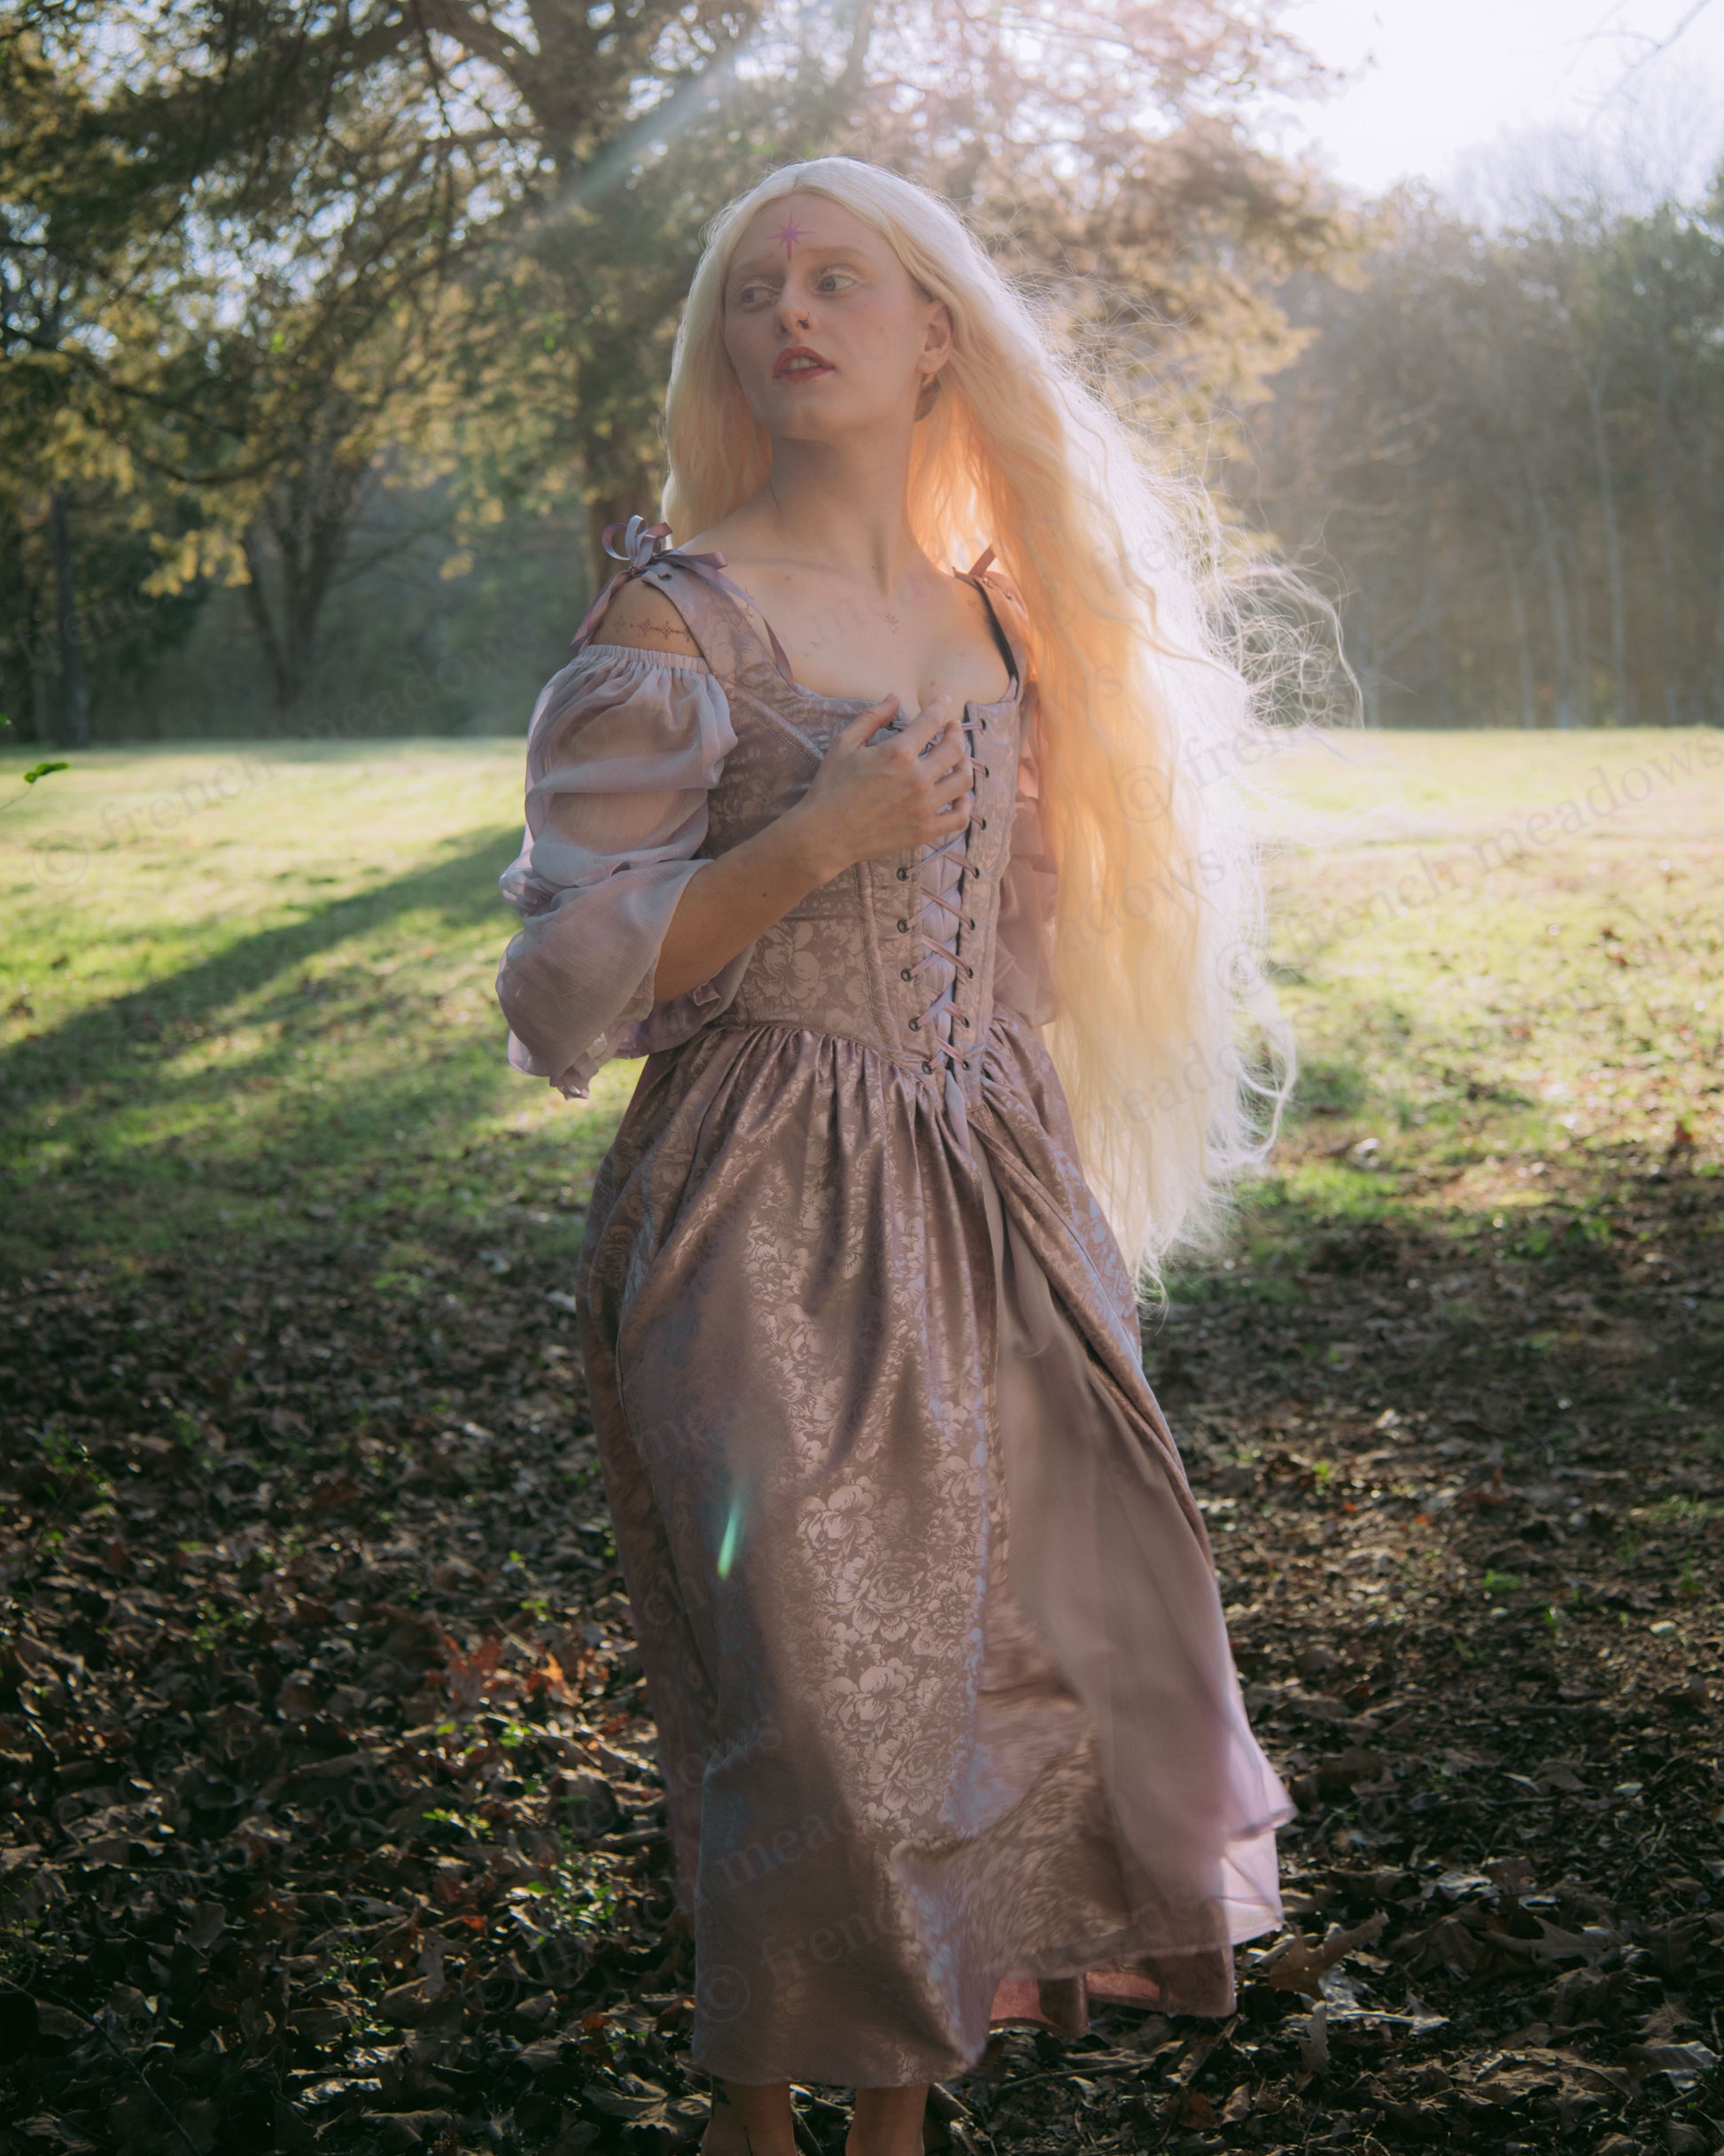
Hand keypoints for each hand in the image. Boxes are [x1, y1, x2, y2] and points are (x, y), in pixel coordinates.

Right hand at [787, 692, 972, 878]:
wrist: (825, 835)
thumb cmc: (831, 787)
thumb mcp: (844, 744)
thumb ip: (872, 717)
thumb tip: (895, 697)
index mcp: (897, 753)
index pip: (931, 721)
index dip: (940, 706)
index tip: (944, 701)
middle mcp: (917, 778)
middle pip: (954, 748)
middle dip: (956, 732)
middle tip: (953, 728)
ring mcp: (924, 807)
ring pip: (963, 780)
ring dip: (965, 764)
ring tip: (959, 759)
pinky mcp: (925, 831)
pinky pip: (959, 817)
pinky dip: (965, 804)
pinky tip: (959, 796)